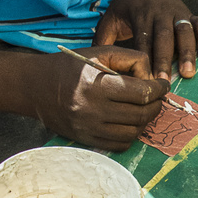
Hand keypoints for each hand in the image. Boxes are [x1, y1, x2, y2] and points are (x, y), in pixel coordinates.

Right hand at [25, 45, 167, 149]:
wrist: (34, 86)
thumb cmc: (69, 66)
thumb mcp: (99, 52)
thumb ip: (130, 59)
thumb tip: (153, 76)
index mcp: (97, 85)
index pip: (141, 93)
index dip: (158, 89)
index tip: (163, 85)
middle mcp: (93, 109)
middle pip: (140, 114)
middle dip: (156, 105)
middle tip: (158, 97)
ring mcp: (89, 128)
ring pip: (133, 132)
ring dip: (145, 121)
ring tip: (145, 109)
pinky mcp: (85, 139)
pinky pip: (118, 144)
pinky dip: (130, 135)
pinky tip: (129, 122)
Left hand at [93, 0, 197, 80]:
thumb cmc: (129, 3)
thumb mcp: (112, 15)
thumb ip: (103, 38)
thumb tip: (93, 62)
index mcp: (139, 15)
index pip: (143, 39)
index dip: (145, 59)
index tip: (145, 79)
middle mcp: (159, 13)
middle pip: (164, 37)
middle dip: (165, 59)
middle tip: (165, 81)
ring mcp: (177, 12)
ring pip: (184, 31)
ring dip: (187, 51)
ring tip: (188, 72)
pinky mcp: (189, 12)